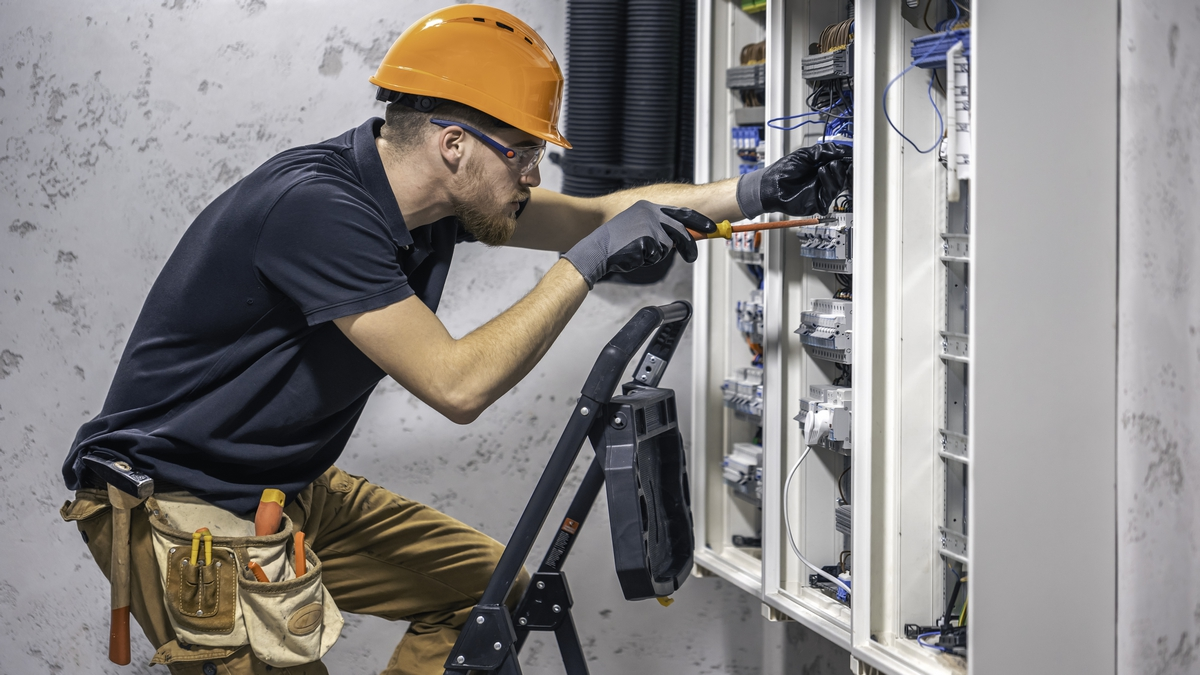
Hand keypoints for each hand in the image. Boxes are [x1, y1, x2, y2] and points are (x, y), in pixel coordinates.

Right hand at [563, 201, 715, 287]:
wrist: (597, 250)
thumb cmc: (617, 243)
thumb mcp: (639, 228)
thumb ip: (659, 229)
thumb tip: (682, 239)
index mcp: (649, 207)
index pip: (681, 212)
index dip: (698, 220)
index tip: (711, 227)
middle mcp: (650, 213)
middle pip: (681, 231)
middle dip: (689, 246)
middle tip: (692, 257)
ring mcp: (649, 226)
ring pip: (668, 246)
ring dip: (658, 254)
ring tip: (640, 252)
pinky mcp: (646, 239)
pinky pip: (657, 255)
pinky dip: (648, 260)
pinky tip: (634, 255)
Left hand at [736, 142, 851, 217]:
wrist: (770, 185)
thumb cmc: (783, 171)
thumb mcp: (805, 154)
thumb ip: (825, 151)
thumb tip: (842, 149)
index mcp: (822, 166)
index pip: (841, 162)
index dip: (847, 157)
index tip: (851, 152)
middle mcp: (824, 179)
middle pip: (844, 173)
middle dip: (846, 164)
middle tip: (846, 159)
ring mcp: (823, 190)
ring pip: (840, 182)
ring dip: (837, 171)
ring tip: (829, 164)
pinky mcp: (820, 201)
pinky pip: (832, 192)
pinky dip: (829, 180)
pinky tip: (822, 172)